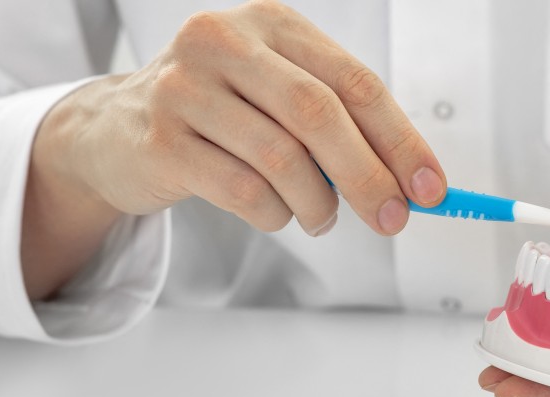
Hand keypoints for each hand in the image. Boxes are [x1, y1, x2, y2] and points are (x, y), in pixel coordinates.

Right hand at [25, 0, 445, 297]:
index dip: (401, 140)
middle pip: (319, 114)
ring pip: (282, 159)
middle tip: (393, 219)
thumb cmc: (223, 113)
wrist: (118, 129)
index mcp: (273, 24)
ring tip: (323, 216)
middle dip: (368, 176)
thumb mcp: (281, 96)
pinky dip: (274, 215)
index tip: (432, 188)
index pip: (355, 82)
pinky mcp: (161, 139)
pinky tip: (276, 213)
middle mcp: (225, 42)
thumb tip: (412, 183)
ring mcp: (185, 88)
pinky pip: (243, 191)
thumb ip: (342, 126)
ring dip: (318, 204)